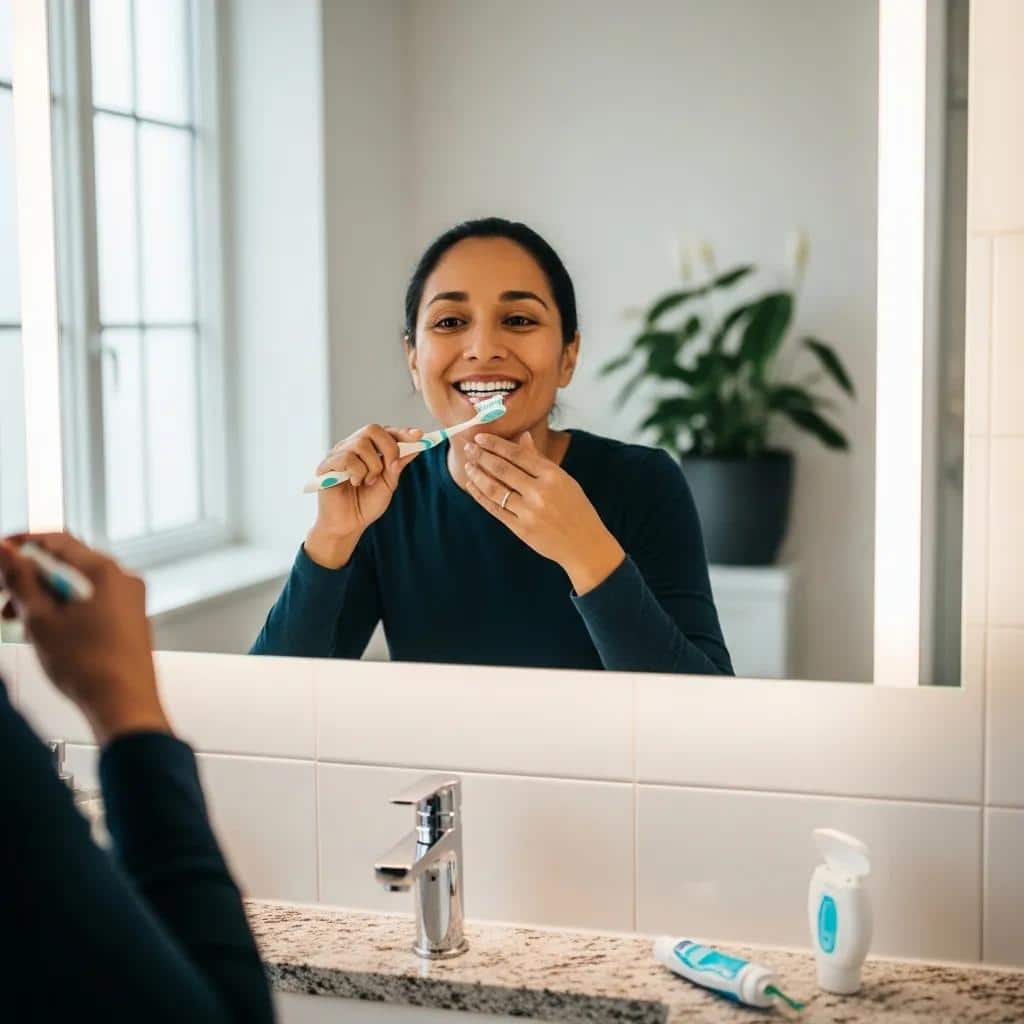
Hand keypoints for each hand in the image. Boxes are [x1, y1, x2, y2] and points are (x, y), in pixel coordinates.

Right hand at [0, 533, 169, 745]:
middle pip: (68, 564)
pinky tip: (44, 630)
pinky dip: (64, 609)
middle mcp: (124, 580)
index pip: (58, 540)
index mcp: (105, 572)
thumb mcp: (40, 620)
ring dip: (43, 596)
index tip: (0, 551)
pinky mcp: (129, 620)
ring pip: (77, 586)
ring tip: (16, 618)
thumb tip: (6, 552)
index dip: (22, 543)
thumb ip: (20, 580)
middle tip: (2, 594)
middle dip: (30, 576)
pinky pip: (91, 603)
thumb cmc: (90, 668)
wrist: (125, 705)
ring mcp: (130, 600)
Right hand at [306, 425, 422, 567]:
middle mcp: (352, 447)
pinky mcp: (327, 465)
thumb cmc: (366, 504)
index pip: (386, 432)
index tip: (419, 435)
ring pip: (361, 444)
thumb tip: (416, 447)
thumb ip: (398, 464)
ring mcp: (338, 454)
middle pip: (372, 429)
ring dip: (372, 467)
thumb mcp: (389, 483)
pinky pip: (347, 458)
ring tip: (368, 482)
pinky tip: (354, 483)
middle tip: (392, 467)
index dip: (402, 432)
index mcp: (368, 449)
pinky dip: (357, 473)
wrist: (349, 525)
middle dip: (389, 448)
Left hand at [463, 431, 625, 594]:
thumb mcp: (564, 480)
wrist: (585, 544)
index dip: (495, 444)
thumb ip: (540, 460)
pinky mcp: (521, 529)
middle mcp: (540, 492)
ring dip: (477, 475)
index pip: (518, 454)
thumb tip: (523, 435)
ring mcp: (529, 512)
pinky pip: (494, 509)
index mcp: (553, 476)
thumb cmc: (576, 508)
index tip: (480, 437)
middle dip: (482, 456)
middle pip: (502, 469)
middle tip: (468, 448)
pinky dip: (480, 495)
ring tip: (468, 466)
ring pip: (495, 489)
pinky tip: (472, 485)